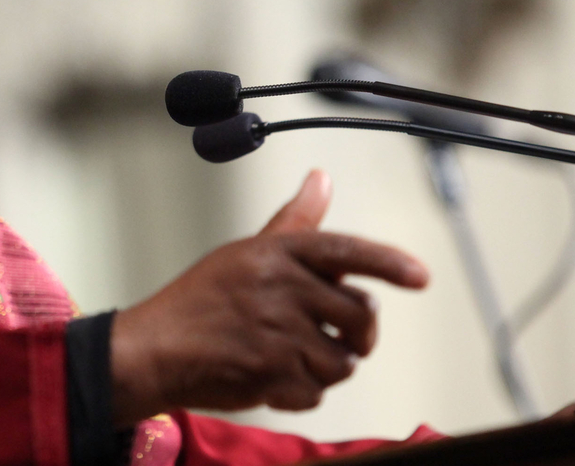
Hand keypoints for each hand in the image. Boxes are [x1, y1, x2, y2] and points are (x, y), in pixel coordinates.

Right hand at [109, 170, 429, 424]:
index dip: (388, 263)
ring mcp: (277, 332)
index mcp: (276, 253)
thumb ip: (293, 223)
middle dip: (356, 333)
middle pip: (360, 314)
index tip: (420, 276)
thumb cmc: (199, 302)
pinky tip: (274, 377)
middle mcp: (280, 288)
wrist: (154, 349)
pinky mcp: (272, 373)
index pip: (346, 251)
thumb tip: (321, 180)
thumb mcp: (245, 254)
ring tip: (291, 357)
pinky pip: (317, 392)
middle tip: (335, 336)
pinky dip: (300, 392)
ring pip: (344, 360)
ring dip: (325, 367)